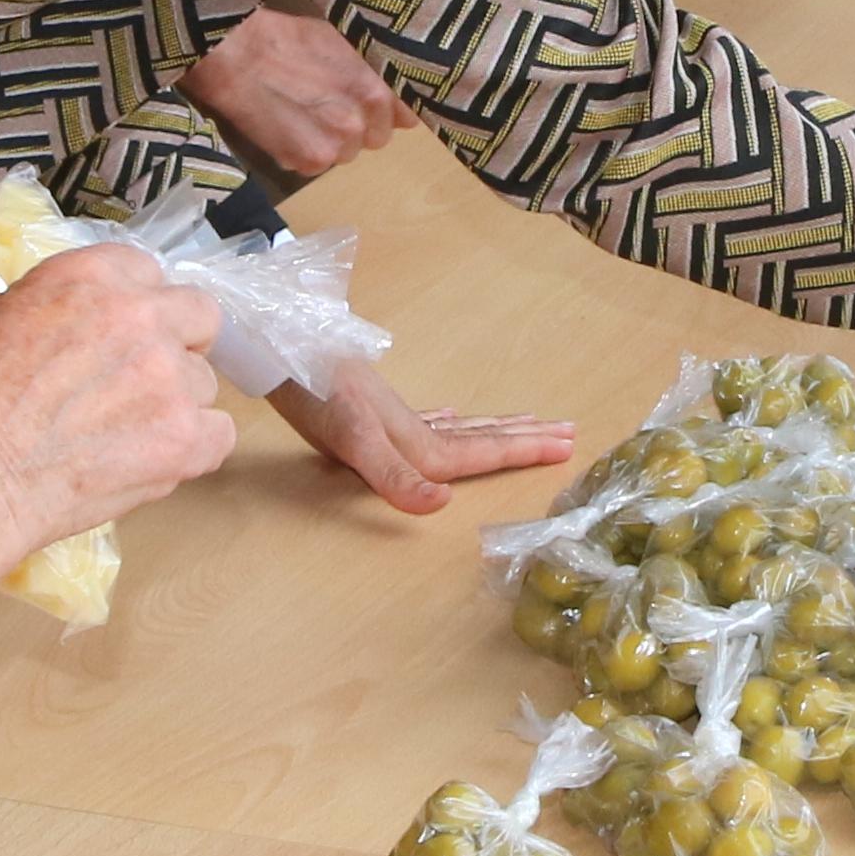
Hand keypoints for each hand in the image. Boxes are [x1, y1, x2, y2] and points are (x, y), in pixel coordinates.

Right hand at [0, 240, 241, 542]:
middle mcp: (139, 313)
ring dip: (172, 406)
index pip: (147, 274)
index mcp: (89, 275)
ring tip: (119, 439)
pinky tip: (148, 463)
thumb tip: (67, 333)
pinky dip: (192, 451)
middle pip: (197, 315)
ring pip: (202, 383)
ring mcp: (168, 374)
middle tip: (136, 384)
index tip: (119, 337)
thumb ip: (53, 314)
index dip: (135, 309)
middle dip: (175, 344)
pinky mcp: (185, 436)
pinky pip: (219, 434)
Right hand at [190, 5, 412, 179]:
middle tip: (327, 104)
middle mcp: (362, 122)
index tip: (372, 106)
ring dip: (329, 140)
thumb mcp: (346, 42)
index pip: (407, 117)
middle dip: (357, 126)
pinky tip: (285, 126)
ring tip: (301, 112)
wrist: (237, 57)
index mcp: (378, 90)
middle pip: (375, 139)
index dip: (388, 112)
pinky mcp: (308, 163)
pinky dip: (302, 152)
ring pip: (345, 154)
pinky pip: (317, 166)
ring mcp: (336, 147)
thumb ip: (378, 72)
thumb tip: (402, 101)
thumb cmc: (290, 40)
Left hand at [271, 367, 581, 513]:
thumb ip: (396, 477)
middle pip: (482, 437)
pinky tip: (449, 415)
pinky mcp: (372, 411)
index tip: (568, 446)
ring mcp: (395, 419)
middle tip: (570, 431)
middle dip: (526, 438)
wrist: (284, 351)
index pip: (482, 453)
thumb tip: (443, 504)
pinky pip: (425, 419)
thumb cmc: (318, 397)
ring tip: (528, 421)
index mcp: (417, 445)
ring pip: (460, 427)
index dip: (524, 452)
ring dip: (496, 428)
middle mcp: (414, 432)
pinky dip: (446, 421)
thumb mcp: (354, 442)